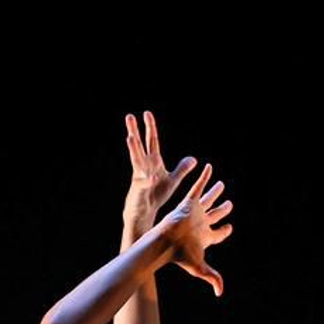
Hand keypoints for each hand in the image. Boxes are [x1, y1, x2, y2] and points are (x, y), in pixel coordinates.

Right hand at [123, 111, 196, 234]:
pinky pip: (143, 184)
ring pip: (135, 159)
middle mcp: (144, 166)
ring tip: (129, 136)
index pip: (152, 141)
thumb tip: (193, 159)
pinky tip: (150, 177)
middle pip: (140, 145)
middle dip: (134, 131)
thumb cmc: (156, 194)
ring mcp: (140, 177)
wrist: (146, 211)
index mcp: (152, 162)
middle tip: (129, 116)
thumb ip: (181, 169)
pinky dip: (147, 181)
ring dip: (133, 148)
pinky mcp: (139, 190)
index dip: (150, 128)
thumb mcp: (172, 180)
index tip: (147, 113)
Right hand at [158, 162, 233, 295]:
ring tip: (221, 184)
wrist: (165, 244)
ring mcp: (195, 212)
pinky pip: (197, 187)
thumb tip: (220, 293)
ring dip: (215, 192)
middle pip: (215, 214)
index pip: (218, 233)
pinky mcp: (188, 203)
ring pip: (207, 199)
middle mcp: (201, 223)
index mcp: (205, 237)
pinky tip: (209, 167)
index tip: (230, 227)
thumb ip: (213, 279)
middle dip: (222, 210)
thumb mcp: (200, 269)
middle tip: (229, 204)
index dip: (225, 231)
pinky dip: (203, 177)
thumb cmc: (180, 256)